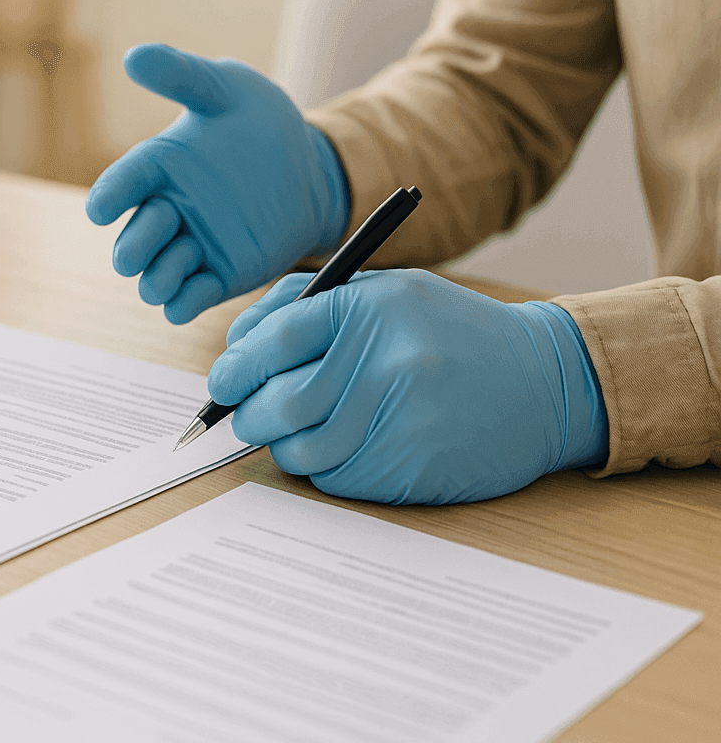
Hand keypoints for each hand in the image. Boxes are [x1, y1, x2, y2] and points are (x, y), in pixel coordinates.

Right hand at [85, 44, 349, 323]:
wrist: (311, 167)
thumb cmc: (260, 120)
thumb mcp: (227, 89)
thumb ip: (183, 75)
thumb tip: (134, 56)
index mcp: (158, 166)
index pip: (123, 183)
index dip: (109, 196)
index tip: (101, 209)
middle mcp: (166, 209)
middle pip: (134, 239)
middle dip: (133, 247)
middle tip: (139, 250)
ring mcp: (190, 245)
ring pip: (155, 275)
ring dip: (156, 279)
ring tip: (168, 278)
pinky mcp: (216, 275)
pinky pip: (189, 298)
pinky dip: (182, 304)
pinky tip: (186, 300)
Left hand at [208, 269, 608, 504]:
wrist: (547, 381)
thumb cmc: (449, 332)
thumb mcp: (385, 292)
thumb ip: (307, 306)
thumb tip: (236, 345)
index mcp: (369, 309)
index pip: (272, 341)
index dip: (235, 366)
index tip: (223, 381)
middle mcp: (383, 363)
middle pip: (276, 403)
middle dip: (248, 413)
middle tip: (248, 413)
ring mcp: (399, 420)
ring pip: (299, 450)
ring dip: (286, 445)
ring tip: (300, 429)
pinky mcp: (412, 468)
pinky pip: (335, 479)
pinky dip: (326, 468)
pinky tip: (348, 446)